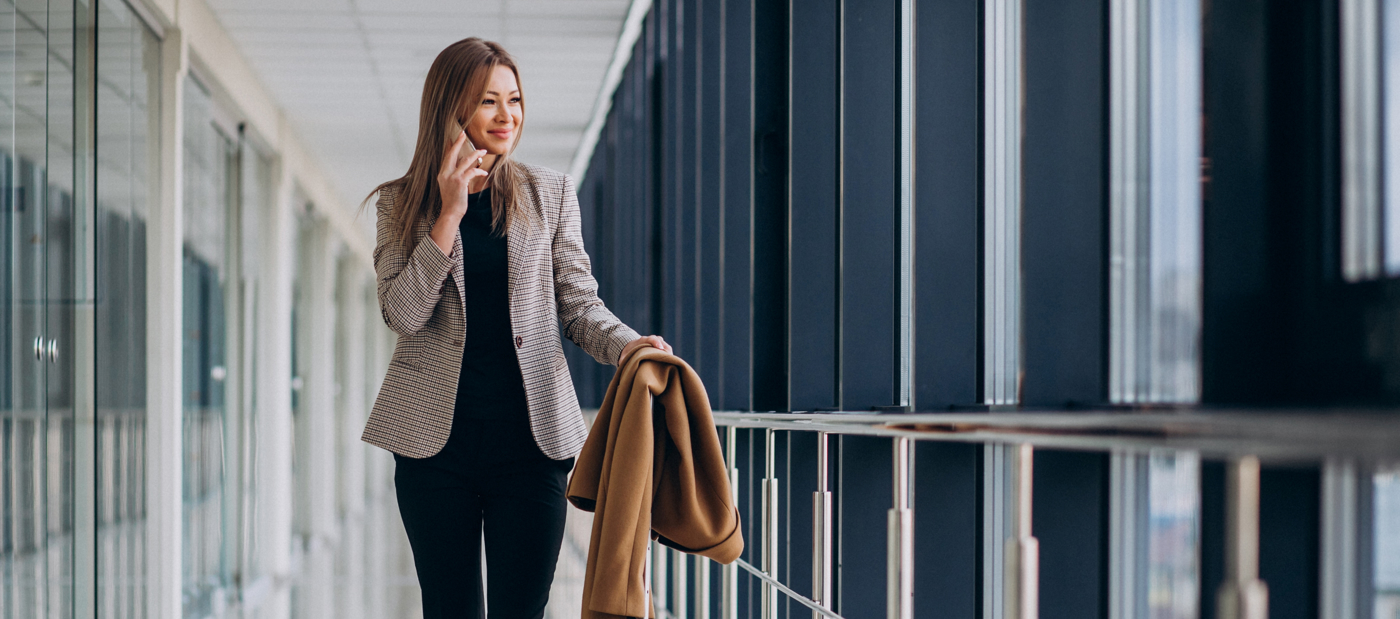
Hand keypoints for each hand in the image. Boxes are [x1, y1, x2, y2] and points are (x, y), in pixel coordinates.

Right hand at [430, 130, 487, 254]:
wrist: (451, 212)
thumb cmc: (453, 200)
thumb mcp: (451, 185)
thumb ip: (456, 174)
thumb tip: (464, 163)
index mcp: (442, 174)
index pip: (446, 156)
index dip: (450, 146)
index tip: (454, 137)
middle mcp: (445, 173)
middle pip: (452, 154)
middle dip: (458, 142)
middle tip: (463, 134)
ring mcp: (452, 177)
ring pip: (464, 160)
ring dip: (475, 155)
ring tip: (483, 151)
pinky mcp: (460, 182)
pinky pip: (471, 171)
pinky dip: (479, 170)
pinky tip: (484, 171)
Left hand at [619, 335, 671, 363]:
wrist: (629, 348)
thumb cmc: (627, 354)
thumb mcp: (624, 357)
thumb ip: (624, 361)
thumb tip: (625, 366)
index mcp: (642, 341)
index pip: (651, 338)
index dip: (656, 342)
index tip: (659, 348)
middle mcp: (651, 341)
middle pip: (661, 341)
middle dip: (665, 348)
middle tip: (669, 357)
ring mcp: (656, 344)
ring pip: (665, 346)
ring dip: (668, 353)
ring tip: (672, 362)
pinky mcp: (660, 349)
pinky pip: (667, 351)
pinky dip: (669, 356)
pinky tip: (670, 364)